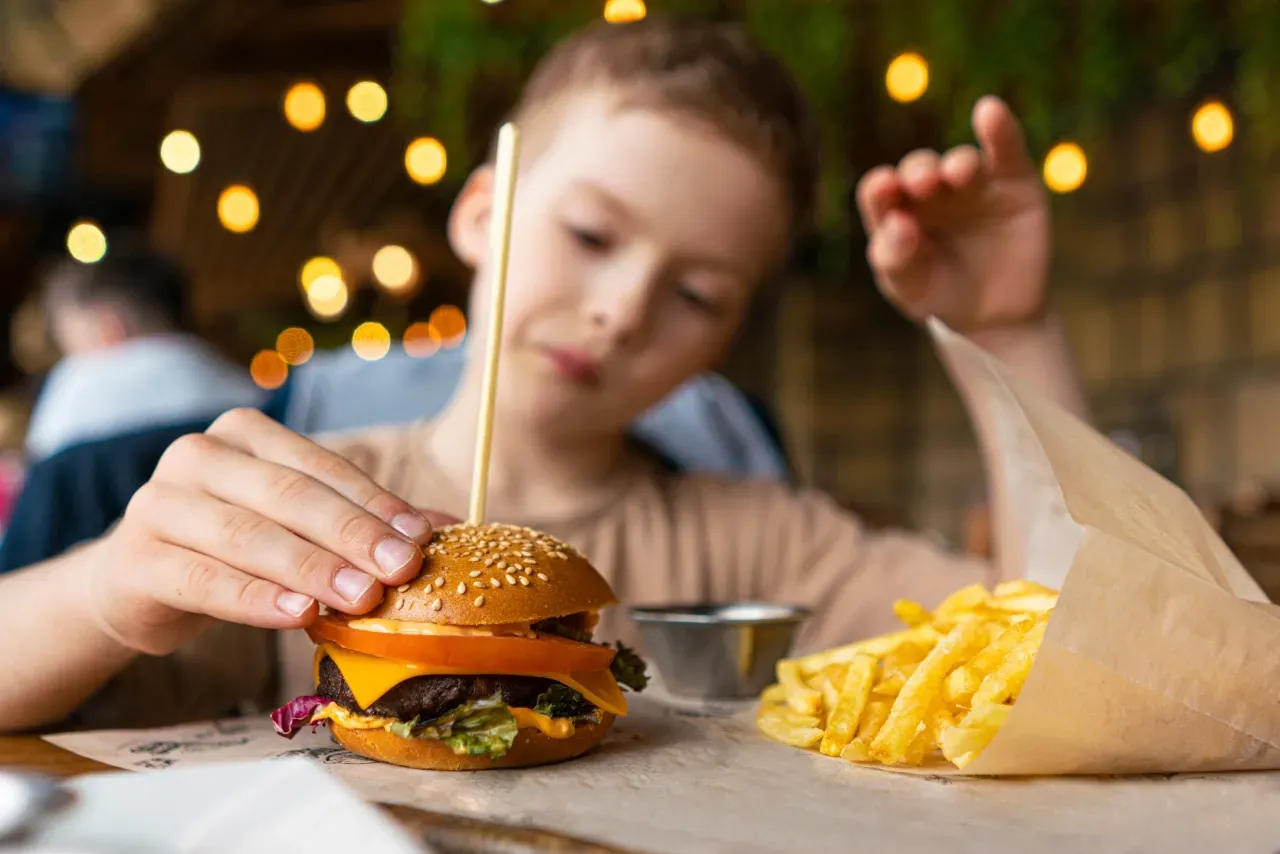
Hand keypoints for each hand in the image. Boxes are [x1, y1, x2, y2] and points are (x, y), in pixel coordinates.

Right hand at [85, 409, 451, 655]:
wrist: (136, 581)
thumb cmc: (232, 546)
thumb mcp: (294, 524)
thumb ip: (361, 520)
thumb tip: (449, 528)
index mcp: (244, 434)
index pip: (322, 466)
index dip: (375, 502)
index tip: (422, 538)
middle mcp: (198, 456)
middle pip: (290, 496)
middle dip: (352, 535)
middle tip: (401, 571)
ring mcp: (159, 504)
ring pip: (249, 536)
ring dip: (312, 569)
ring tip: (361, 597)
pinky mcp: (137, 560)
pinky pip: (205, 579)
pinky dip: (257, 598)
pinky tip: (299, 614)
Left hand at [857, 96, 1049, 331]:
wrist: (996, 316)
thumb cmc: (940, 297)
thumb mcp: (909, 288)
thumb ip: (894, 259)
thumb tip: (897, 224)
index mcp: (896, 212)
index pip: (879, 191)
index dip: (880, 187)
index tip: (884, 189)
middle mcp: (931, 192)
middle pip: (918, 169)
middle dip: (918, 171)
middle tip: (922, 183)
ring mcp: (972, 184)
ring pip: (960, 161)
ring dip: (957, 163)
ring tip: (957, 175)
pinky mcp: (1013, 181)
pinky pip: (1006, 149)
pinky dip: (999, 129)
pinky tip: (989, 112)